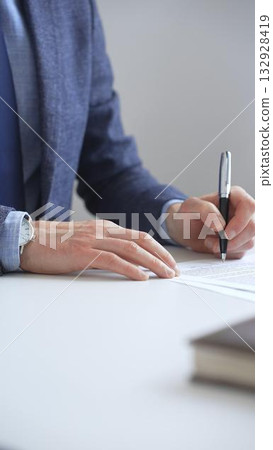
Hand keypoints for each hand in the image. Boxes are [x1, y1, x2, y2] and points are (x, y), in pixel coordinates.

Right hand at [20, 220, 179, 279]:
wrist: (30, 240)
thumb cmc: (56, 243)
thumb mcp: (86, 240)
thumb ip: (105, 246)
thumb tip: (125, 260)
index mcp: (105, 228)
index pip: (139, 236)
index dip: (158, 249)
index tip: (170, 262)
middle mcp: (103, 231)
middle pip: (141, 241)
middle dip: (162, 256)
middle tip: (175, 271)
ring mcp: (93, 240)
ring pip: (131, 249)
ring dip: (153, 263)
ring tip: (166, 275)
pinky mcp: (82, 253)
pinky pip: (112, 260)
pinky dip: (130, 269)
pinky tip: (142, 278)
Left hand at [166, 186, 254, 258]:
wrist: (184, 229)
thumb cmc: (187, 214)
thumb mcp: (189, 208)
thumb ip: (205, 210)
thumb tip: (221, 225)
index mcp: (234, 196)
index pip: (249, 207)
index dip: (240, 222)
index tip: (224, 234)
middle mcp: (243, 210)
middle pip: (252, 227)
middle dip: (232, 240)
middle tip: (212, 243)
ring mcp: (244, 226)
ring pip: (249, 241)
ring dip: (228, 248)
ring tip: (210, 242)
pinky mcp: (241, 240)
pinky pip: (242, 251)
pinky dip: (227, 253)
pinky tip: (215, 247)